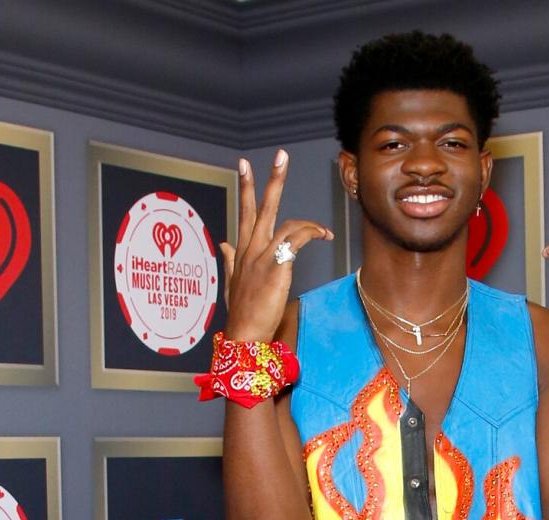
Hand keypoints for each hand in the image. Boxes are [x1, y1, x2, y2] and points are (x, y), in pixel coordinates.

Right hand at [221, 150, 333, 340]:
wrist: (244, 335)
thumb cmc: (242, 314)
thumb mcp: (233, 283)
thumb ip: (230, 260)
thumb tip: (224, 243)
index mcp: (242, 252)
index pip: (244, 213)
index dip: (246, 188)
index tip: (245, 165)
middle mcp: (250, 249)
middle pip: (259, 207)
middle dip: (270, 180)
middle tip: (281, 155)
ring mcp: (261, 257)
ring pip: (281, 220)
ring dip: (307, 221)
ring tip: (324, 229)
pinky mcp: (275, 267)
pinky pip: (295, 239)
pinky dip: (310, 233)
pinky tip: (323, 237)